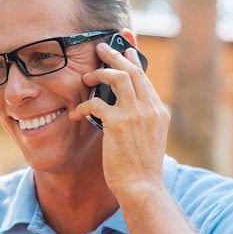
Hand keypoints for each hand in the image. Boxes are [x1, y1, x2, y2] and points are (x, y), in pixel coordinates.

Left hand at [70, 35, 169, 198]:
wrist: (142, 186)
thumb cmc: (140, 168)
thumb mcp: (149, 139)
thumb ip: (142, 121)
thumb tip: (126, 111)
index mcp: (158, 112)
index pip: (144, 79)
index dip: (133, 61)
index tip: (126, 49)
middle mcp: (149, 109)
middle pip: (132, 71)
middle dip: (116, 55)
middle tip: (101, 47)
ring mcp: (135, 114)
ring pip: (117, 78)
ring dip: (99, 73)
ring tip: (86, 75)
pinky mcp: (117, 124)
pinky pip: (96, 103)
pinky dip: (83, 106)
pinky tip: (75, 113)